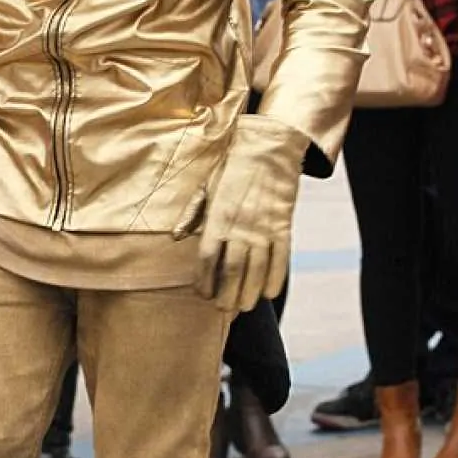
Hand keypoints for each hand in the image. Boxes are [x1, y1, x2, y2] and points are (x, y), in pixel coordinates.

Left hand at [194, 115, 308, 312]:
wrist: (269, 148)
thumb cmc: (232, 168)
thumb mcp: (206, 187)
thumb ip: (191, 214)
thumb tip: (174, 237)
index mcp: (218, 217)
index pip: (207, 257)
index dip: (204, 280)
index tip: (202, 294)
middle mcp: (240, 226)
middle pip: (233, 269)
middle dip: (227, 294)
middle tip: (223, 310)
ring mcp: (263, 227)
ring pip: (257, 268)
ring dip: (249, 292)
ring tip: (243, 307)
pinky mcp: (283, 225)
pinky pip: (281, 258)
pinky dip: (275, 278)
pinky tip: (268, 293)